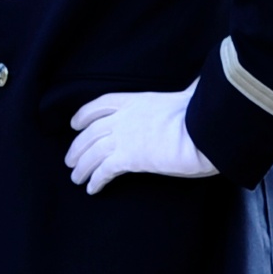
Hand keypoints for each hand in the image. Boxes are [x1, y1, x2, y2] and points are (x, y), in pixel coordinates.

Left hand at [65, 82, 219, 193]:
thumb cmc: (202, 114)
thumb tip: (198, 84)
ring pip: (93, 153)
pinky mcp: (128, 159)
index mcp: (138, 100)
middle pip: (91, 132)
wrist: (202, 132)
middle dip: (78, 147)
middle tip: (70, 160)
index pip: (102, 103)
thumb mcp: (190, 95)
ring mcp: (125, 138)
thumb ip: (188, 91)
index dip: (85, 114)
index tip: (75, 123)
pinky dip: (95, 180)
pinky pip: (104, 171)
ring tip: (76, 178)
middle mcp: (125, 118)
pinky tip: (92, 189)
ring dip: (82, 167)